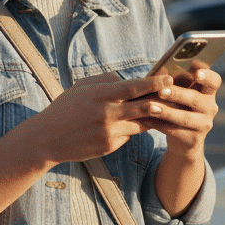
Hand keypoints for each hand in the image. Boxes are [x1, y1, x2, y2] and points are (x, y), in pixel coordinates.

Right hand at [28, 72, 176, 164]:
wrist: (48, 138)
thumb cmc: (65, 108)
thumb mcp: (82, 87)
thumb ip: (107, 81)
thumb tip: (129, 80)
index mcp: (100, 95)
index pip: (134, 87)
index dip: (154, 83)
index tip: (169, 78)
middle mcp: (107, 114)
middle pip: (144, 106)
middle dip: (163, 100)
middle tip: (177, 94)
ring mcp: (110, 132)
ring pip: (141, 123)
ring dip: (152, 116)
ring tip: (164, 109)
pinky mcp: (110, 146)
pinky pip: (128, 135)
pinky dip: (132, 129)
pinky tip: (129, 125)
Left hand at [141, 68, 220, 158]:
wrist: (181, 141)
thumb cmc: (177, 108)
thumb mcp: (179, 94)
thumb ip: (174, 82)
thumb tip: (160, 69)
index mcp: (208, 92)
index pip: (214, 81)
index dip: (207, 76)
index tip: (196, 72)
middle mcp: (210, 108)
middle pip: (196, 99)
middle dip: (178, 94)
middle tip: (161, 91)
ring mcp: (204, 124)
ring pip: (185, 118)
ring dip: (166, 112)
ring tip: (150, 107)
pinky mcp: (194, 139)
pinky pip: (175, 131)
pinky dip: (160, 125)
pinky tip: (146, 120)